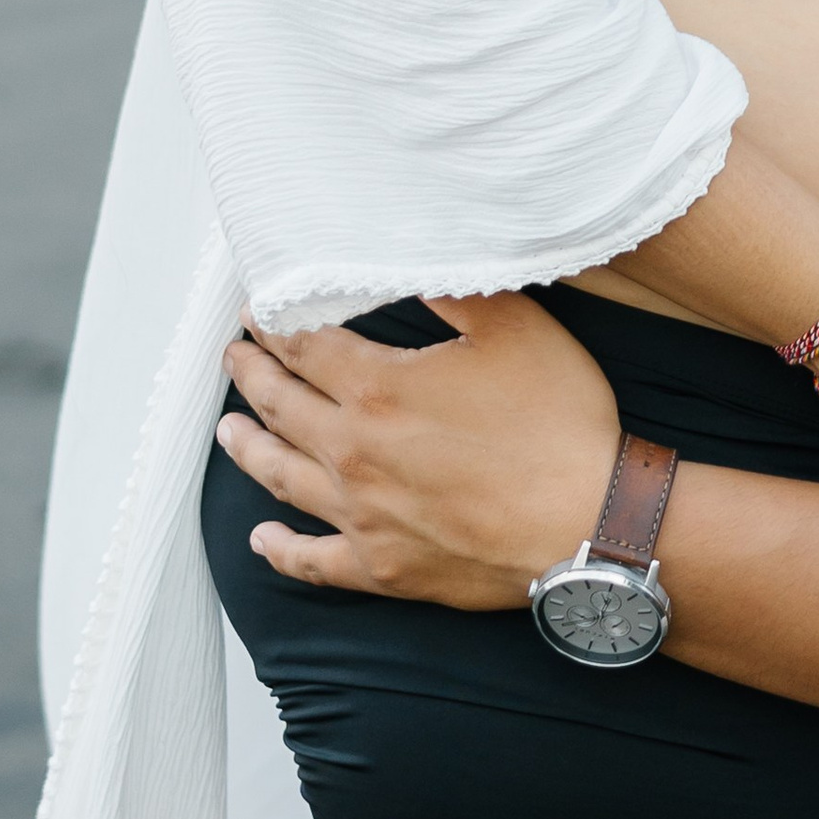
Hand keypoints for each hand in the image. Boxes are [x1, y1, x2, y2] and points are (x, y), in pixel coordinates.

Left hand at [217, 294, 617, 606]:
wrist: (590, 525)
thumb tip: (411, 251)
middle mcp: (353, 452)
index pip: (305, 347)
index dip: (275, 323)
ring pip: (282, 477)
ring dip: (249, 447)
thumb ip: (453, 287)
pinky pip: (313, 561)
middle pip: (282, 406)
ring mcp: (362, 516)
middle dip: (252, 374)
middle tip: (233, 355)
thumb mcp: (515, 328)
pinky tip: (262, 539)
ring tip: (229, 429)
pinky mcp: (383, 566)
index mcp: (379, 389)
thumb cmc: (558, 423)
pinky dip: (281, 549)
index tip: (255, 309)